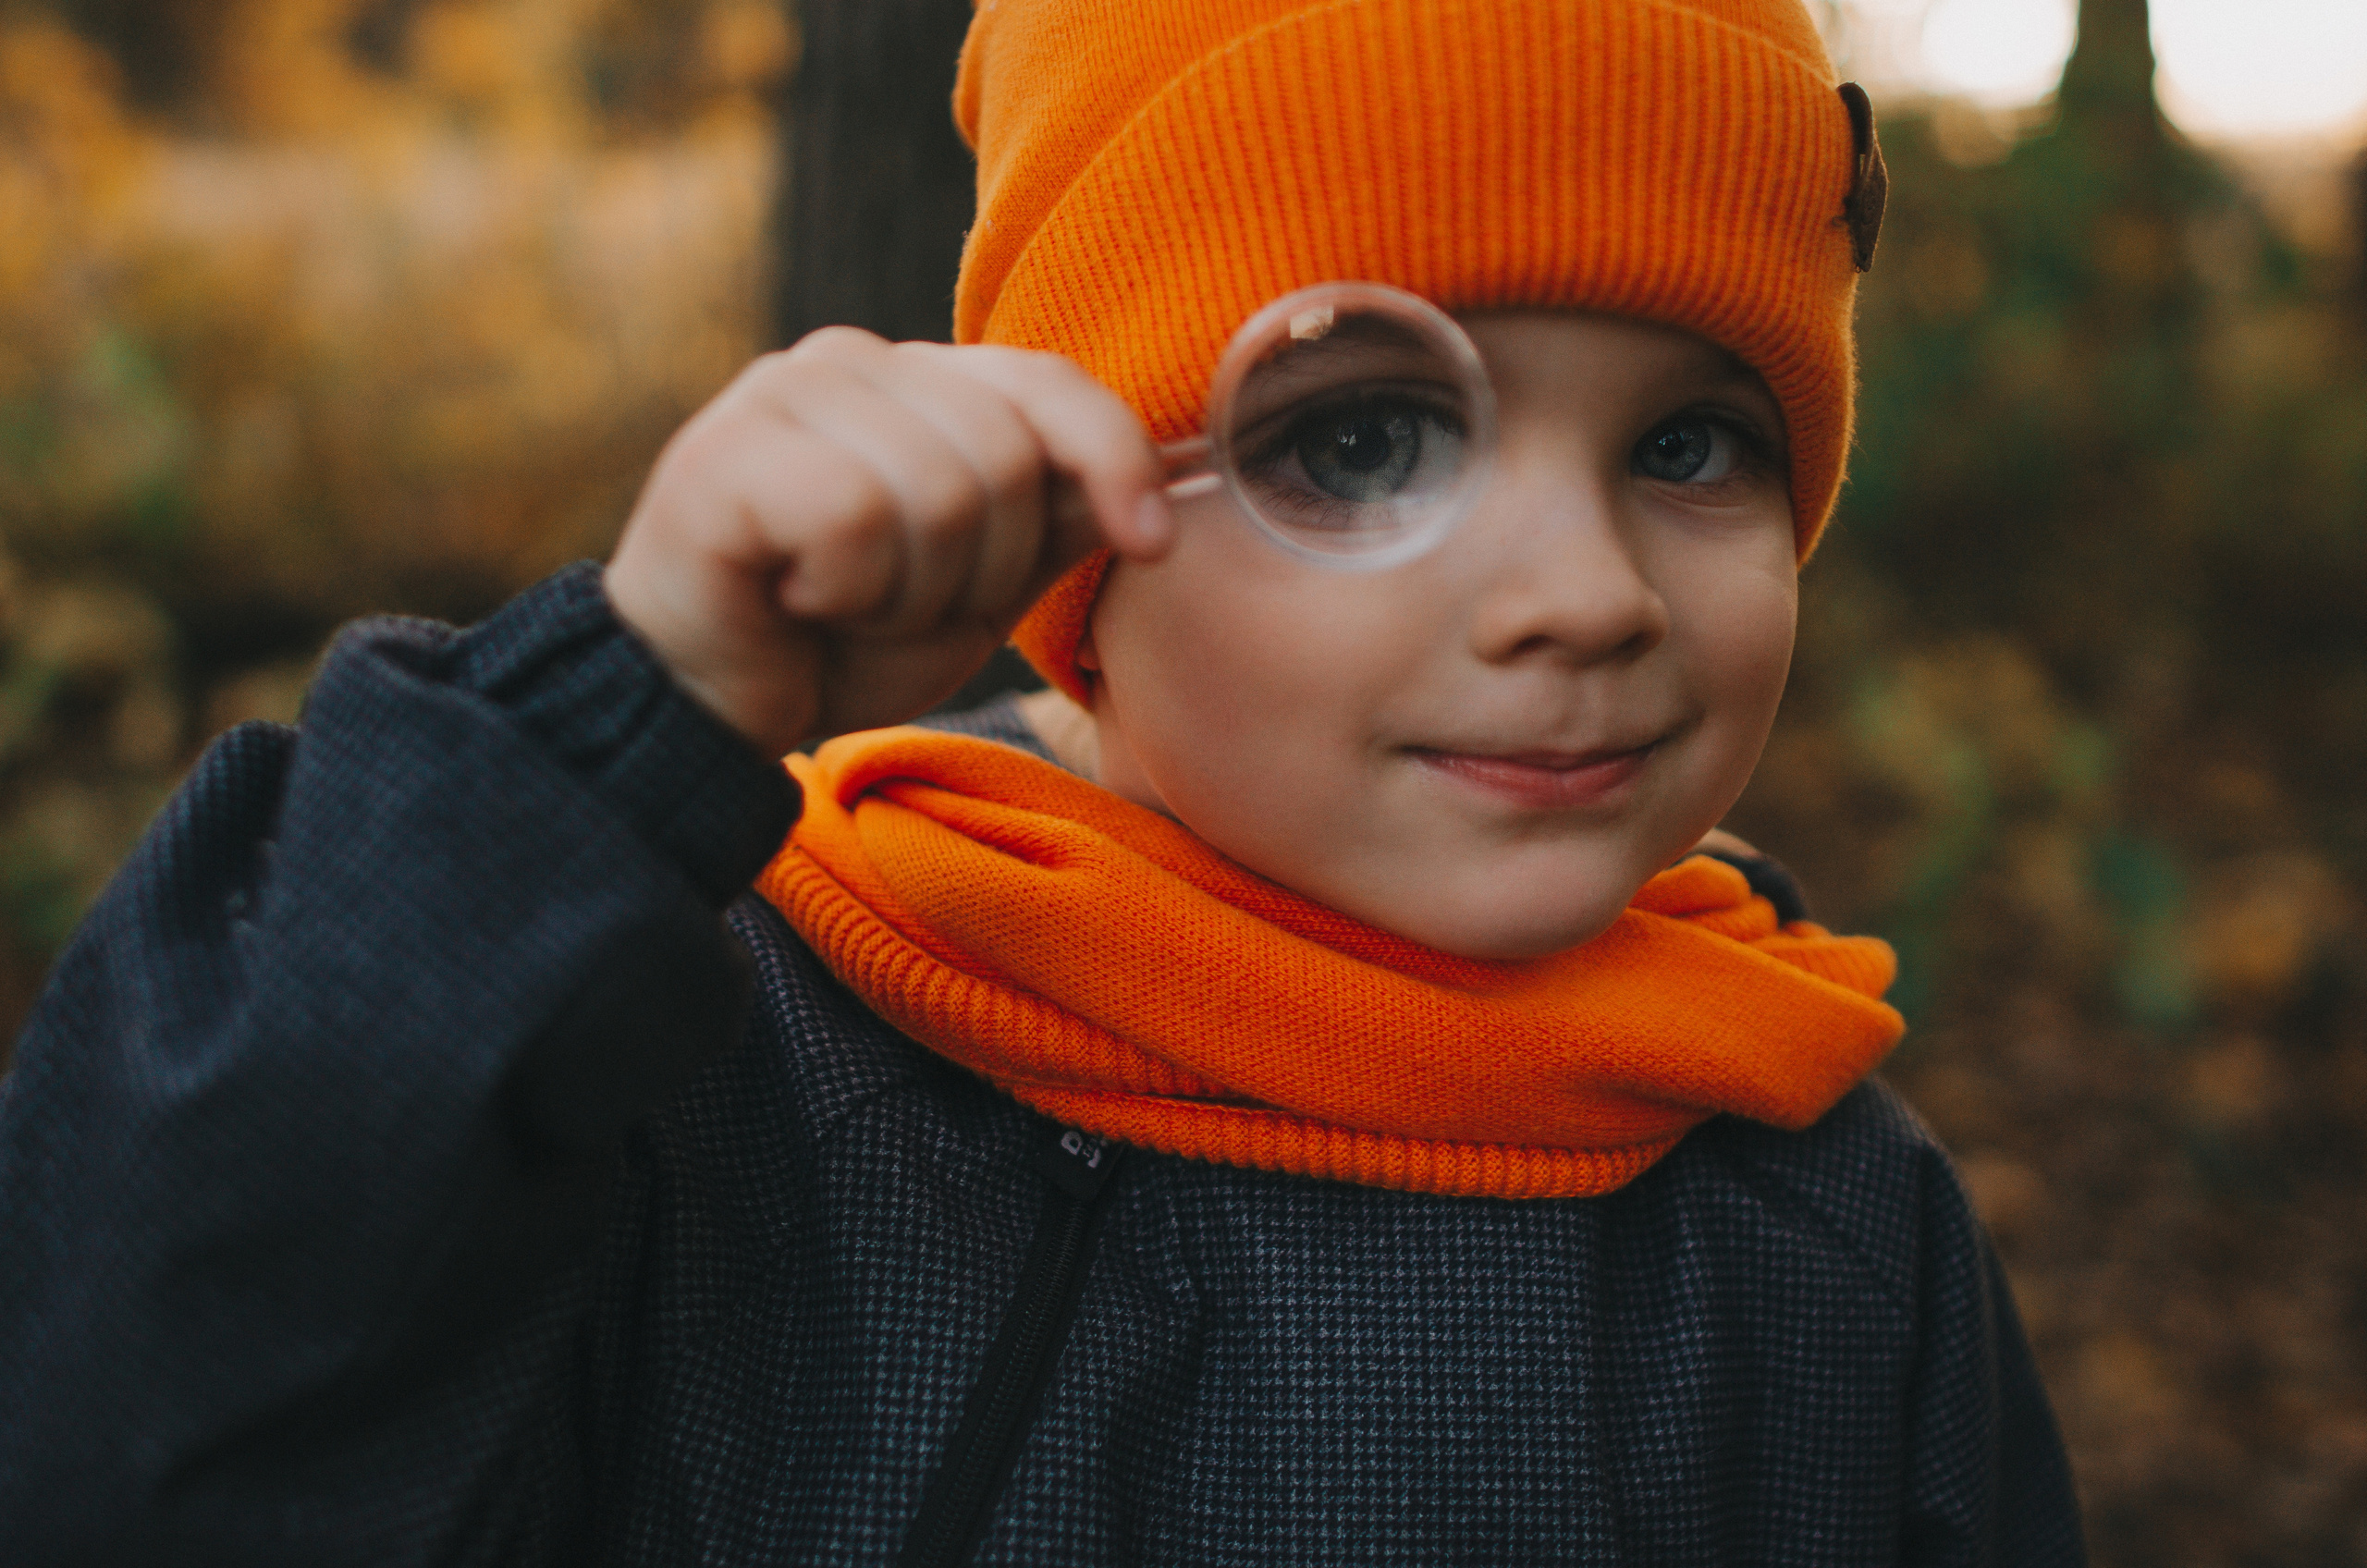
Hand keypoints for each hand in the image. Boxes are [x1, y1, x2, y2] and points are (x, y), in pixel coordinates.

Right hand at [604, 328, 1172, 756]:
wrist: (710, 707)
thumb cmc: (844, 639)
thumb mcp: (982, 583)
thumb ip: (1057, 517)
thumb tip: (1167, 477)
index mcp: (918, 382)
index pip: (1048, 383)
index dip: (1115, 457)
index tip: (1152, 543)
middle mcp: (850, 363)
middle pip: (1003, 455)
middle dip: (977, 569)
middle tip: (898, 603)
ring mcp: (779, 395)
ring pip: (937, 490)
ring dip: (908, 592)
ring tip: (845, 605)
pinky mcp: (722, 454)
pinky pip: (855, 516)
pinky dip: (845, 590)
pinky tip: (796, 597)